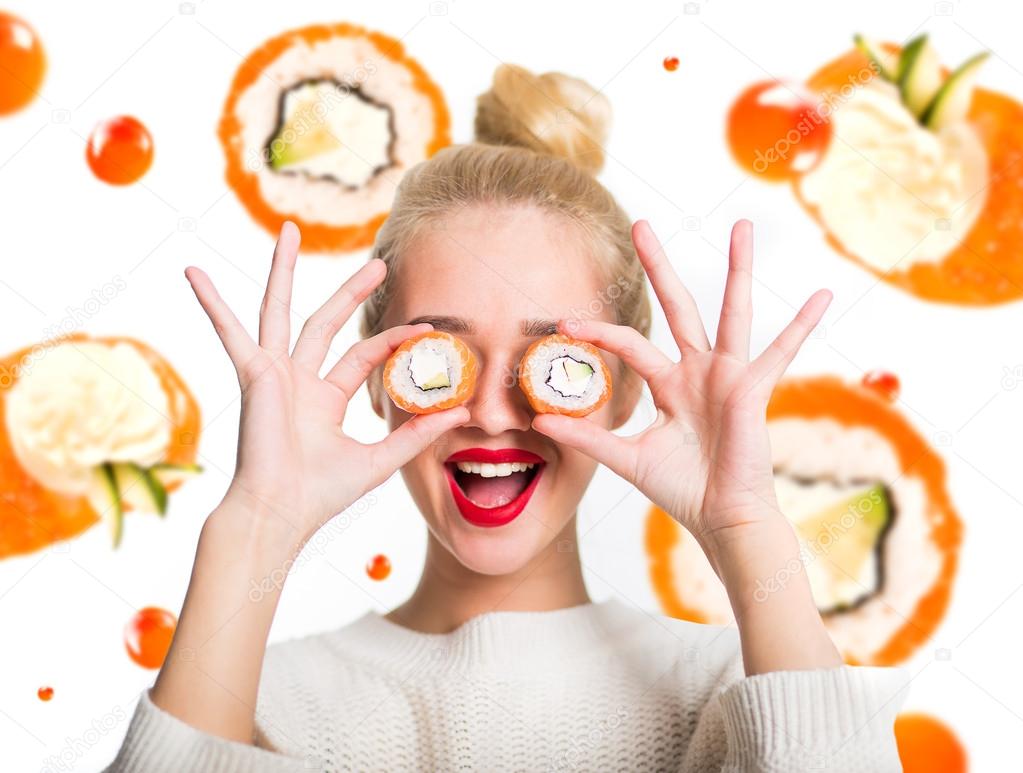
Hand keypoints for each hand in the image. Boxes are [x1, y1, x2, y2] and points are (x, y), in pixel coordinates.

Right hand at [186, 222, 467, 544]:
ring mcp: (273, 373)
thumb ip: (416, 433)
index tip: (429, 331)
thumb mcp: (380, 459)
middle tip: (379, 263)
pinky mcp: (252, 374)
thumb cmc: (322, 494)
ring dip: (283, 271)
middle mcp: (298, 380)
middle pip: (326, 321)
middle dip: (351, 291)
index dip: (395, 340)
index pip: (364, 354)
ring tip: (289, 231)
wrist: (281, 513)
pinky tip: (193, 273)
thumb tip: (463, 413)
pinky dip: (211, 303)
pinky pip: (229, 332)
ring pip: (280, 311)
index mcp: (324, 398)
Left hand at [533, 220, 830, 547]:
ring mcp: (728, 375)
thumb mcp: (625, 457)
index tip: (565, 322)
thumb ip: (586, 437)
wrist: (720, 518)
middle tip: (641, 224)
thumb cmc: (680, 488)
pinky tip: (823, 296)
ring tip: (742, 225)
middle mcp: (698, 370)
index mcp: (669, 383)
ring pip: (731, 311)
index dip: (599, 332)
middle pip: (677, 306)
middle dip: (659, 266)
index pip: (630, 343)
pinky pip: (782, 353)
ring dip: (738, 269)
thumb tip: (538, 422)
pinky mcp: (753, 389)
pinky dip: (802, 326)